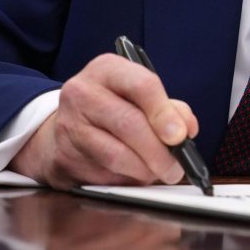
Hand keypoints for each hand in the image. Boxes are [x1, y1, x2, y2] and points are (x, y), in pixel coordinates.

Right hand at [10, 54, 198, 189]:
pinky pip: (101, 175)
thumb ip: (169, 108)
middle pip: (128, 124)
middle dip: (158, 151)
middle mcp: (82, 92)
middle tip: (176, 168)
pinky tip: (131, 175)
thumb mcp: (139, 95)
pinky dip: (123, 180)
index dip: (164, 113)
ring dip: (143, 170)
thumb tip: (187, 128)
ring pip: (115, 155)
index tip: (180, 136)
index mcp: (107, 69)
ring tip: (157, 173)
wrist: (66, 123)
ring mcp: (68, 125)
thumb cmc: (113, 106)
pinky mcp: (63, 157)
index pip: (141, 85)